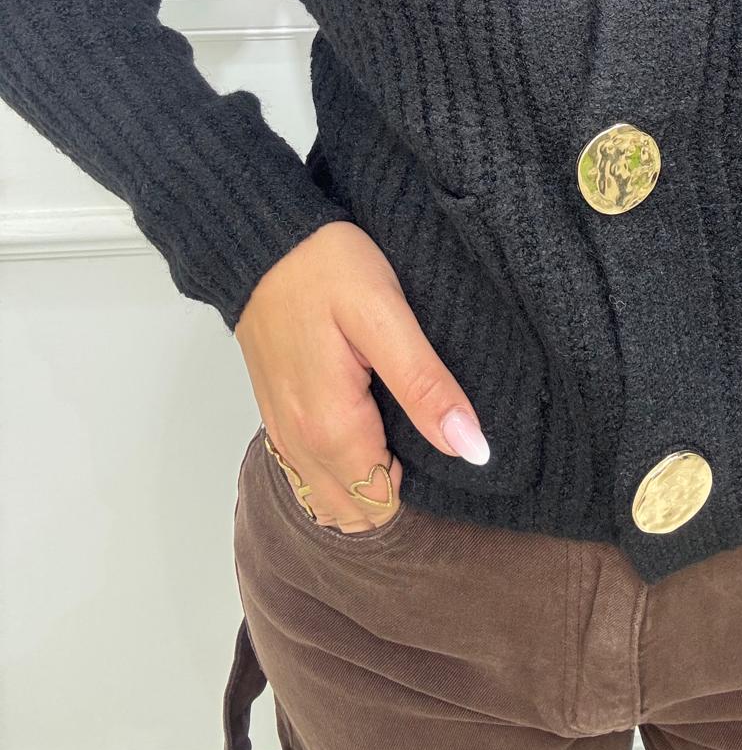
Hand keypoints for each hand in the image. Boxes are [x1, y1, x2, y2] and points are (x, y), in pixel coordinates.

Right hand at [233, 220, 489, 532]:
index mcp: (331, 428)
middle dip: (394, 490)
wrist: (262, 238)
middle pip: (356, 511)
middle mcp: (299, 445)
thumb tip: (471, 449)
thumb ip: (426, 387)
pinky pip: (309, 473)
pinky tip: (368, 427)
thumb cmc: (327, 268)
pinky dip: (340, 469)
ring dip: (367, 483)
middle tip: (421, 430)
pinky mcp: (277, 416)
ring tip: (399, 430)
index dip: (420, 484)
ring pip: (329, 499)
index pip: (382, 504)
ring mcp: (282, 433)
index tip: (436, 436)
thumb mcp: (387, 317)